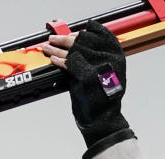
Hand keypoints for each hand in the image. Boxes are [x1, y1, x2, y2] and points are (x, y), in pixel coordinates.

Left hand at [42, 21, 128, 146]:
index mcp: (117, 58)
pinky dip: (58, 61)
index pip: (102, 36)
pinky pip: (69, 64)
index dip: (85, 33)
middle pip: (85, 42)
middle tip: (54, 38)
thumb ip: (93, 62)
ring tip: (47, 47)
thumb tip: (76, 49)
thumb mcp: (102, 76)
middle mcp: (110, 60)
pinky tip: (52, 59)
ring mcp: (99, 68)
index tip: (73, 32)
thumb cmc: (100, 100)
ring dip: (57, 48)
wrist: (102, 120)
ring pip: (74, 51)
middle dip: (65, 39)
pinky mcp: (86, 77)